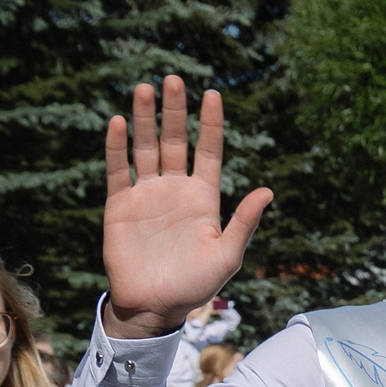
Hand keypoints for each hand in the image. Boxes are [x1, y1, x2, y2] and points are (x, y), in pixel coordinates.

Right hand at [101, 76, 273, 335]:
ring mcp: (147, 195)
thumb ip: (244, 222)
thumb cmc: (195, 285)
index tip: (213, 94)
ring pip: (146, 147)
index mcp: (203, 197)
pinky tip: (118, 122)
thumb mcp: (227, 255)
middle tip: (173, 79)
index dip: (210, 123)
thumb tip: (268, 191)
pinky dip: (117, 147)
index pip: (208, 151)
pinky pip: (118, 170)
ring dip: (144, 119)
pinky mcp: (120, 205)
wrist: (154, 307)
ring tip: (144, 89)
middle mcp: (175, 189)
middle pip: (175, 140)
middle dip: (174, 110)